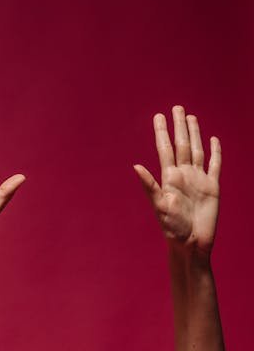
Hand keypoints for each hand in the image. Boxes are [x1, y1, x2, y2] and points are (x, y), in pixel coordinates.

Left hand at [133, 106, 220, 254]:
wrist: (192, 243)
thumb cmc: (172, 228)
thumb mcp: (159, 206)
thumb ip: (149, 186)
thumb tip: (136, 166)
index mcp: (169, 177)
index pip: (165, 148)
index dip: (162, 132)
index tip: (158, 115)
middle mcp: (183, 174)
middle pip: (181, 144)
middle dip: (178, 126)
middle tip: (176, 107)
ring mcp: (198, 179)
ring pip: (196, 150)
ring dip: (195, 134)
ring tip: (191, 117)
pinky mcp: (213, 187)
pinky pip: (215, 165)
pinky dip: (215, 152)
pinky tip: (213, 140)